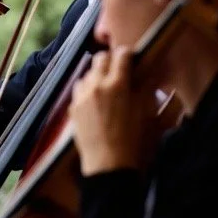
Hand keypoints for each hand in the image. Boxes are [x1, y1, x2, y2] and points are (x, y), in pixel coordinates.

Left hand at [70, 47, 156, 175]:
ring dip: (96, 76)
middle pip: (100, 58)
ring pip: (87, 73)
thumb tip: (144, 73)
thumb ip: (143, 88)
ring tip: (105, 89)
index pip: (121, 54)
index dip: (128, 53)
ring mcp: (82, 95)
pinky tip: (95, 103)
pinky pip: (79, 90)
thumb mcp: (145, 112)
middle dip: (110, 61)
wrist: (108, 163)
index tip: (131, 57)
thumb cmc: (132, 139)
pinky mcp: (72, 107)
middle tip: (118, 71)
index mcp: (118, 84)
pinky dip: (87, 91)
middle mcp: (97, 85)